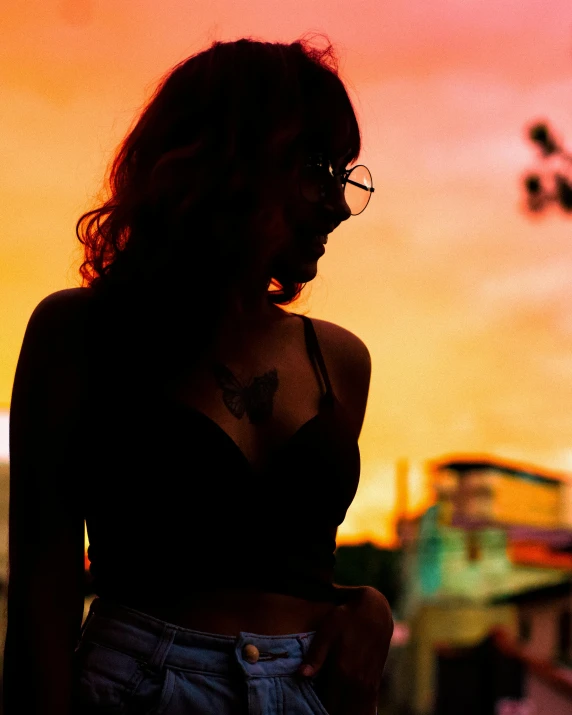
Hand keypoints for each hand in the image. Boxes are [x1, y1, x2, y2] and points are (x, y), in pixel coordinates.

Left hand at [297, 586, 393, 714]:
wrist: (375, 610)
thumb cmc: (346, 617)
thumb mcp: (327, 631)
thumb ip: (315, 656)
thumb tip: (300, 675)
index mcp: (343, 671)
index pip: (328, 704)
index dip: (318, 708)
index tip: (309, 707)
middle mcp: (358, 682)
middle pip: (342, 711)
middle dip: (331, 712)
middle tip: (318, 708)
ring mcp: (369, 683)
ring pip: (357, 710)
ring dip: (345, 711)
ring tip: (332, 709)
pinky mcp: (375, 681)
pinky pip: (367, 705)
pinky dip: (359, 710)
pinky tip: (351, 709)